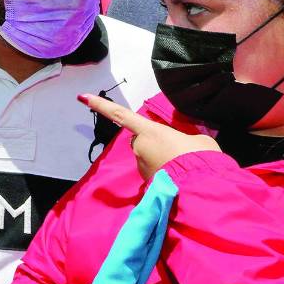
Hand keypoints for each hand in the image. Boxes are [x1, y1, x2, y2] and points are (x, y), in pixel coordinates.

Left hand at [82, 94, 219, 180]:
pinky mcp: (146, 179)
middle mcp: (139, 146)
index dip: (101, 106)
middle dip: (152, 140)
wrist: (201, 186)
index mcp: (149, 131)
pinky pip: (152, 168)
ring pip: (146, 155)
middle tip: (176, 147)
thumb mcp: (197, 139)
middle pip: (140, 138)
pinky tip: (177, 173)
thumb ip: (183, 136)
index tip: (83, 97)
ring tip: (181, 161)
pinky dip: (161, 169)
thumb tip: (181, 144)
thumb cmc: (198, 158)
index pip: (120, 115)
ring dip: (158, 156)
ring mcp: (141, 164)